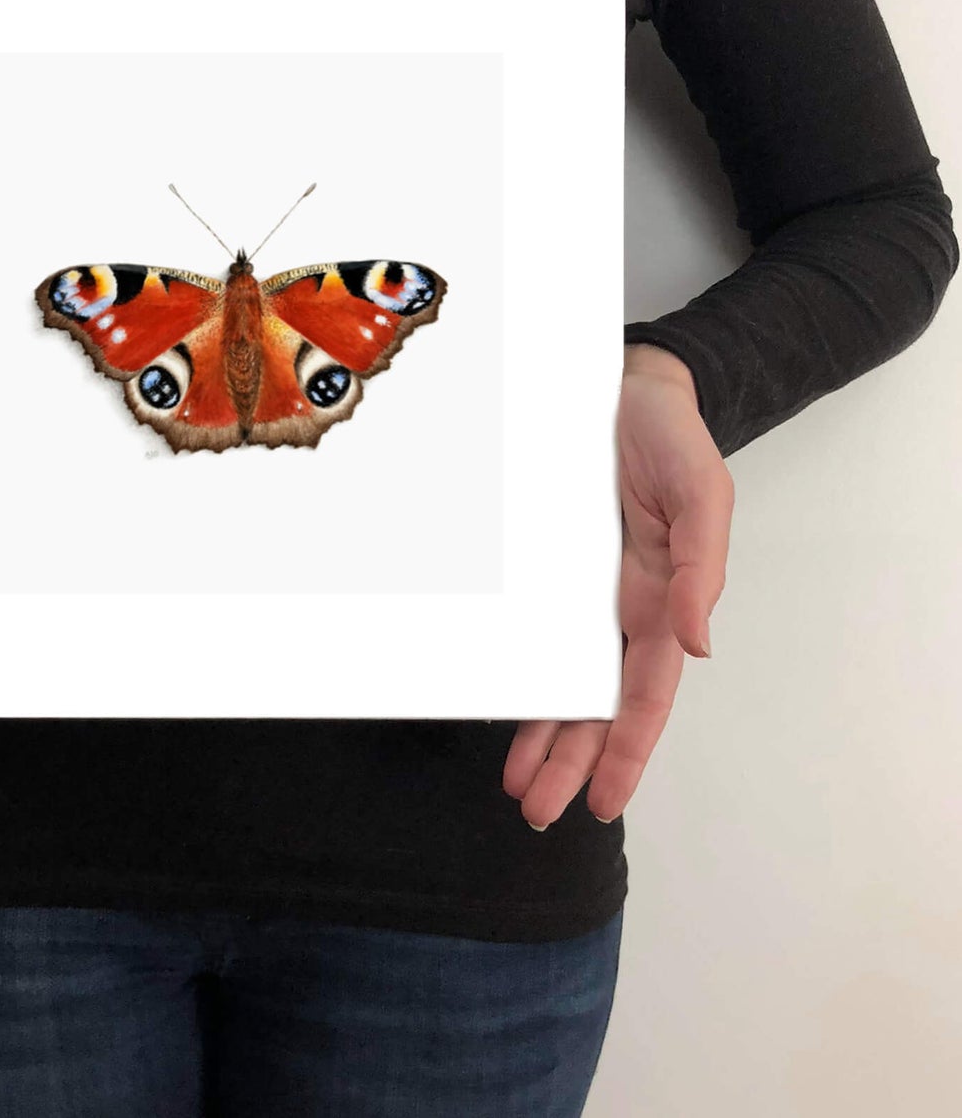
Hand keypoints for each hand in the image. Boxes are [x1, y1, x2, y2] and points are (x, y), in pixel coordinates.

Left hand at [503, 344, 732, 829]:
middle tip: (537, 812)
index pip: (643, 695)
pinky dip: (517, 669)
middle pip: (595, 703)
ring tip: (514, 783)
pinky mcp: (545, 567)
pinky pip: (529, 628)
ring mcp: (579, 592)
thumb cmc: (673, 441)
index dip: (625, 751)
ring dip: (540, 734)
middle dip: (570, 761)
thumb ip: (703, 569)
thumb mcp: (703, 497)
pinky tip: (498, 699)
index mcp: (661, 600)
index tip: (603, 803)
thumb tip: (698, 645)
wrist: (627, 389)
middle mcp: (619, 607)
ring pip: (559, 678)